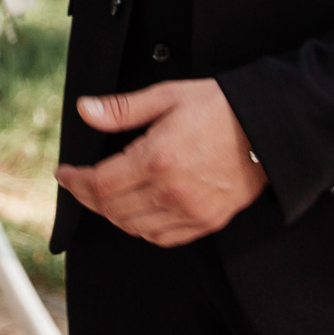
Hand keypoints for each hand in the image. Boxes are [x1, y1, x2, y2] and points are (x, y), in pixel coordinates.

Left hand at [54, 79, 266, 246]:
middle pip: (111, 209)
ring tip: (105, 195)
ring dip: (112, 213)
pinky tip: (137, 211)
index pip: (99, 183)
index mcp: (156, 158)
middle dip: (87, 197)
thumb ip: (121, 109)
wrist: (269, 128)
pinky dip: (142, 228)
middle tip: (79, 183)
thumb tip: (85, 110)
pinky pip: (163, 238)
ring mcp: (190, 210)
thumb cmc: (219, 107)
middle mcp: (171, 191)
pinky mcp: (207, 221)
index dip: (74, 181)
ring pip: (134, 226)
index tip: (64, 173)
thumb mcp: (166, 96)